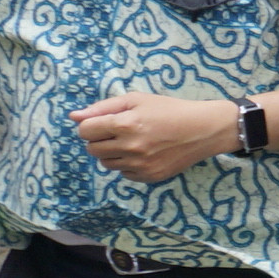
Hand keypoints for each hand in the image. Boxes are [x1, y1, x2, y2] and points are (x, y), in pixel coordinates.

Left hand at [69, 92, 239, 184]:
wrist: (204, 129)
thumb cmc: (170, 109)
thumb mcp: (136, 100)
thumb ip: (103, 108)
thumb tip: (74, 116)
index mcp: (125, 124)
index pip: (85, 131)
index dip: (90, 125)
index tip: (104, 122)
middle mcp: (131, 147)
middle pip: (92, 149)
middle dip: (100, 139)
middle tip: (119, 131)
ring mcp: (140, 165)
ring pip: (106, 163)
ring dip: (112, 153)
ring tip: (131, 143)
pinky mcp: (150, 177)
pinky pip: (124, 174)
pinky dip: (128, 165)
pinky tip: (144, 154)